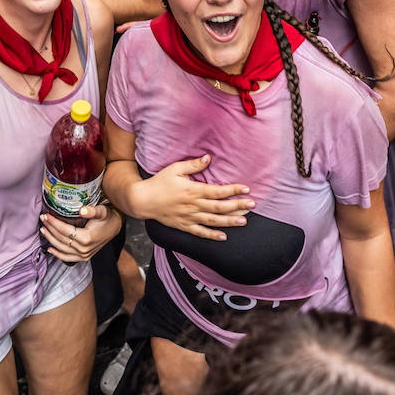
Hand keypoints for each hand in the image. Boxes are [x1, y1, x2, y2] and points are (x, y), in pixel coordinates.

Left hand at [40, 205, 122, 261]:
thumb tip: (82, 210)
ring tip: (43, 229)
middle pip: (61, 239)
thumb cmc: (108, 218)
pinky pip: (67, 258)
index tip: (46, 215)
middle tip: (42, 219)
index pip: (65, 230)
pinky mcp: (83, 257)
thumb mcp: (102, 211)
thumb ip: (92, 211)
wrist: (115, 227)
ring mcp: (83, 255)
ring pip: (61, 248)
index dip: (54, 223)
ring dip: (50, 239)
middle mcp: (84, 249)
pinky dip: (58, 254)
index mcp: (86, 238)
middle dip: (50, 228)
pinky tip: (50, 249)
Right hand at [129, 154, 254, 239]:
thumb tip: (208, 158)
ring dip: (229, 221)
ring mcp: (188, 217)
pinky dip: (212, 236)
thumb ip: (193, 165)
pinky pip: (200, 232)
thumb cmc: (159, 182)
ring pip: (213, 221)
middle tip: (252, 205)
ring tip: (243, 221)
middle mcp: (193, 205)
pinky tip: (223, 237)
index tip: (246, 189)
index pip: (217, 191)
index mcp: (192, 190)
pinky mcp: (183, 226)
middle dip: (237, 206)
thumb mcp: (175, 169)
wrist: (142, 200)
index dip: (233, 190)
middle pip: (219, 207)